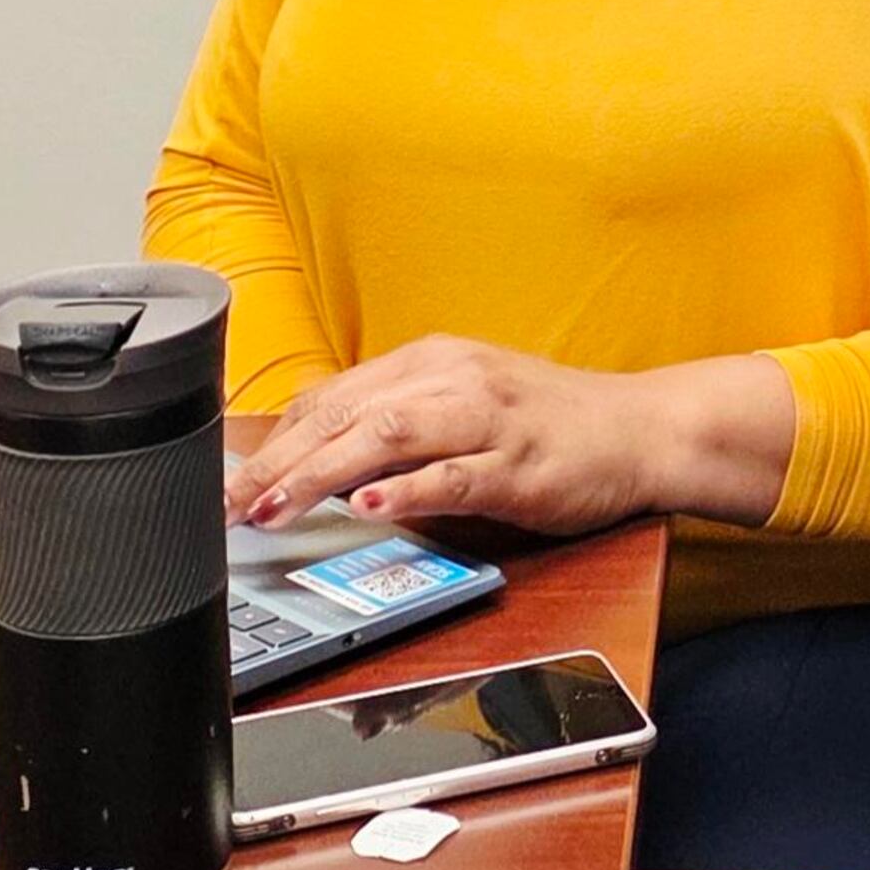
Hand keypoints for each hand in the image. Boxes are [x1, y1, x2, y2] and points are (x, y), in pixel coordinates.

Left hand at [239, 334, 665, 539]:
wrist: (643, 429)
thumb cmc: (551, 425)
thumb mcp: (465, 407)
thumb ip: (399, 428)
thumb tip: (321, 465)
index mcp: (434, 362)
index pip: (333, 398)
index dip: (275, 441)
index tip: (227, 480)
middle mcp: (455, 380)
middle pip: (348, 415)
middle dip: (279, 462)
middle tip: (229, 504)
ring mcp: (488, 419)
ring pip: (389, 436)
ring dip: (321, 474)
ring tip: (274, 506)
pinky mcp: (520, 464)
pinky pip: (455, 474)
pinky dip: (408, 490)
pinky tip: (370, 505)